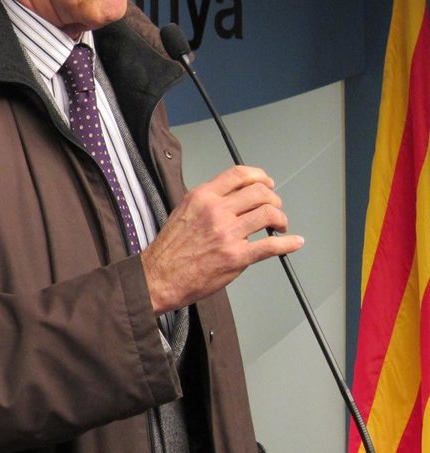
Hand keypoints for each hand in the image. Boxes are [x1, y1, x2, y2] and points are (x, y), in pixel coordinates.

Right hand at [141, 165, 303, 312]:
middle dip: (274, 199)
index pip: (238, 175)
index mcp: (202, 197)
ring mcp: (227, 234)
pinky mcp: (236, 256)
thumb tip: (233, 200)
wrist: (159, 277)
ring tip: (279, 226)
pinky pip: (271, 245)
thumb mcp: (183, 212)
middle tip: (274, 209)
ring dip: (281, 219)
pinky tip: (294, 242)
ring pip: (269, 214)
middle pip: (259, 192)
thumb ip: (208, 202)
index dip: (259, 176)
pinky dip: (288, 243)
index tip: (267, 183)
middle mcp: (216, 211)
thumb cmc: (169, 249)